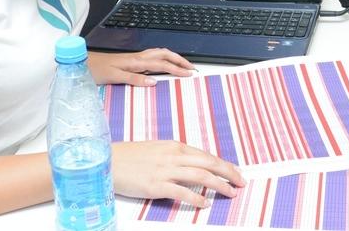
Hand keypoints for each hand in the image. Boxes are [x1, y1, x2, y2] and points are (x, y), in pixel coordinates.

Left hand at [89, 48, 194, 85]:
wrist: (83, 63)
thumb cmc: (96, 70)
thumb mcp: (115, 76)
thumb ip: (134, 79)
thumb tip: (154, 81)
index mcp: (136, 61)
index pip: (162, 64)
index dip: (177, 69)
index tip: (189, 74)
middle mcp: (138, 57)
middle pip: (165, 54)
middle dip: (180, 60)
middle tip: (192, 68)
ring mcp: (135, 57)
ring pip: (160, 53)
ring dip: (173, 57)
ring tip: (183, 64)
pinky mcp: (131, 60)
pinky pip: (153, 56)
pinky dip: (164, 58)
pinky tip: (164, 63)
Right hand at [112, 141, 244, 206]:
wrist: (106, 161)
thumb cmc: (129, 157)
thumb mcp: (156, 151)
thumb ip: (174, 157)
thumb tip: (191, 166)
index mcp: (174, 146)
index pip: (206, 155)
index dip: (223, 165)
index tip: (235, 172)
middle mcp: (173, 156)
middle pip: (208, 163)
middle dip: (228, 173)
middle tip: (241, 183)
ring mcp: (165, 170)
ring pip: (200, 176)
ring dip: (219, 185)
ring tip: (230, 193)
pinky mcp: (156, 185)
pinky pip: (181, 192)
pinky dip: (196, 198)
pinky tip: (205, 203)